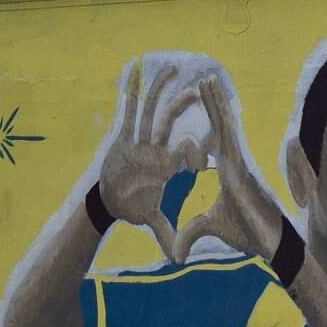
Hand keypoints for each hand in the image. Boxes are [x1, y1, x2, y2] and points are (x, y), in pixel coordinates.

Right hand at [99, 62, 210, 256]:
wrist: (113, 200)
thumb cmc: (134, 206)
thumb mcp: (151, 219)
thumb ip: (167, 234)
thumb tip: (179, 258)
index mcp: (165, 167)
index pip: (187, 154)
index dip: (198, 148)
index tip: (213, 136)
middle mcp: (154, 149)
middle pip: (170, 124)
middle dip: (182, 107)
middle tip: (199, 89)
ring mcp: (138, 141)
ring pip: (151, 110)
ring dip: (159, 90)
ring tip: (170, 68)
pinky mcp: (122, 137)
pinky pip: (127, 110)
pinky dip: (129, 92)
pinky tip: (133, 71)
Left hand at [174, 77, 282, 262]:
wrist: (269, 239)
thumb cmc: (248, 232)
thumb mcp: (210, 229)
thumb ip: (191, 233)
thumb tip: (175, 254)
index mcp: (227, 172)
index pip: (213, 144)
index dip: (206, 127)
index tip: (198, 112)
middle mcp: (233, 162)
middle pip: (219, 126)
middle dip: (211, 104)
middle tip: (202, 79)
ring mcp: (237, 160)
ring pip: (224, 123)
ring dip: (215, 100)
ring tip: (206, 78)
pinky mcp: (239, 162)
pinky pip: (226, 132)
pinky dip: (220, 113)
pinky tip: (214, 97)